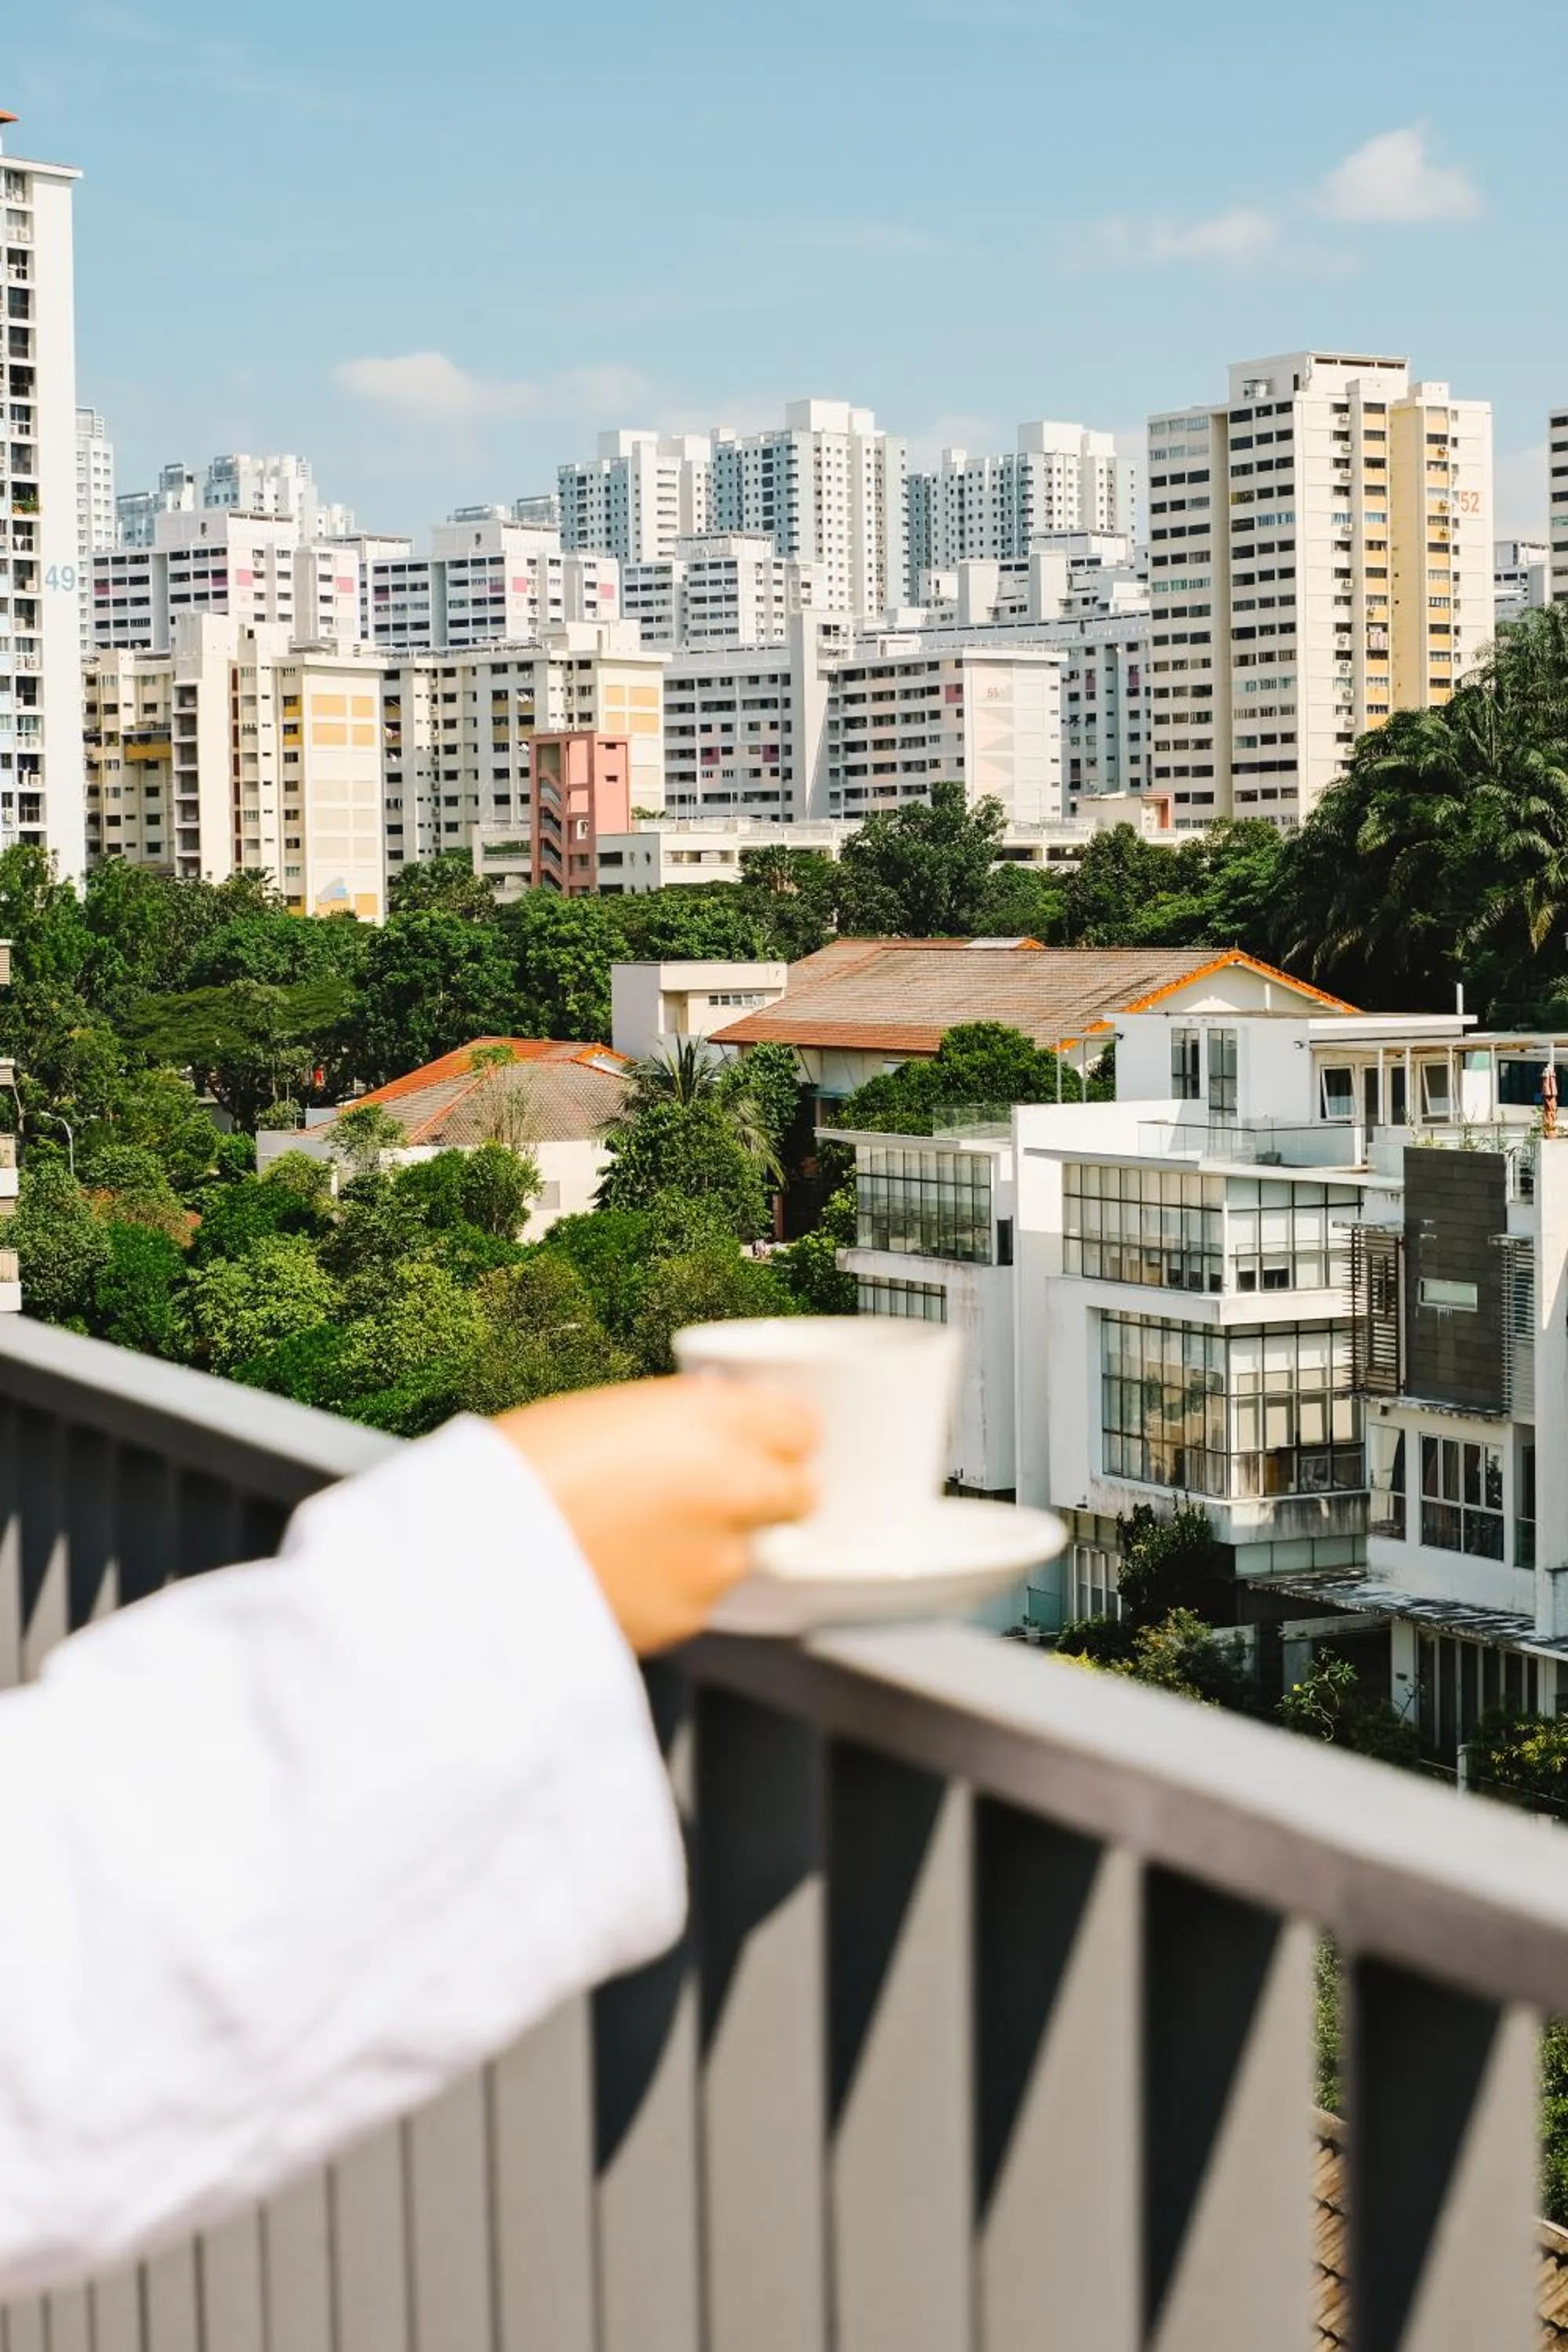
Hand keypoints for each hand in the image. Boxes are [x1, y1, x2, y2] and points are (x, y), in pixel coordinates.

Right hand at [498, 1377, 817, 1653]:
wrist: (474, 1560)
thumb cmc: (518, 1474)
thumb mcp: (607, 1412)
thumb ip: (678, 1421)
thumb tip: (709, 1427)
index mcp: (715, 1417)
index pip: (800, 1424)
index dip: (774, 1434)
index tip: (755, 1440)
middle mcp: (736, 1484)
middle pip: (797, 1491)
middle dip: (764, 1493)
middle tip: (707, 1493)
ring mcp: (721, 1557)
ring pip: (748, 1549)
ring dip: (711, 1544)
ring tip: (637, 1537)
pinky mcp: (694, 1613)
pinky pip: (703, 1595)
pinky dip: (677, 1586)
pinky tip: (623, 1570)